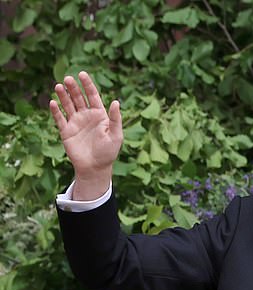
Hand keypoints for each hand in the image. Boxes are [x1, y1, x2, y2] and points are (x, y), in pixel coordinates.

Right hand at [49, 71, 122, 198]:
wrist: (95, 168)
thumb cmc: (108, 153)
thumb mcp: (116, 135)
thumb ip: (115, 119)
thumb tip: (116, 102)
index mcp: (100, 115)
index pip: (93, 96)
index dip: (87, 85)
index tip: (82, 74)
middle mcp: (86, 116)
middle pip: (78, 98)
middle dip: (73, 88)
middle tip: (68, 79)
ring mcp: (75, 123)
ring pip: (68, 105)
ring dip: (63, 96)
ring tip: (59, 86)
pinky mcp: (66, 131)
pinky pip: (59, 119)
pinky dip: (55, 111)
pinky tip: (52, 102)